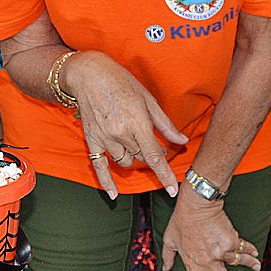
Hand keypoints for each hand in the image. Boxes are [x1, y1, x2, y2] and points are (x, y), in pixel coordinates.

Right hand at [65, 52, 188, 197]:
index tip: (173, 191)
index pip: (154, 156)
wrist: (88, 75)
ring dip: (134, 158)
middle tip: (151, 140)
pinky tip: (113, 195)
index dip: (165, 175)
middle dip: (150, 154)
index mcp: (137, 123)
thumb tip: (182, 140)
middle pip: (141, 157)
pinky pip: (99, 166)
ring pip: (125, 161)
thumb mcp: (148, 99)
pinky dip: (107, 182)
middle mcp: (120, 134)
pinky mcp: (92, 140)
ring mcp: (105, 139)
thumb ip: (165, 124)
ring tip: (134, 143)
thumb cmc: (121, 82)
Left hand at [160, 193, 259, 270]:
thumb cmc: (181, 220)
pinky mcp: (232, 241)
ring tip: (255, 267)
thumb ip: (167, 256)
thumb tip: (166, 267)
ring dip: (250, 266)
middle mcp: (209, 261)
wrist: (198, 203)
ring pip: (240, 264)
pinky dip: (250, 250)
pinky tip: (254, 252)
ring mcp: (222, 252)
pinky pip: (243, 248)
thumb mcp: (169, 239)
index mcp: (193, 264)